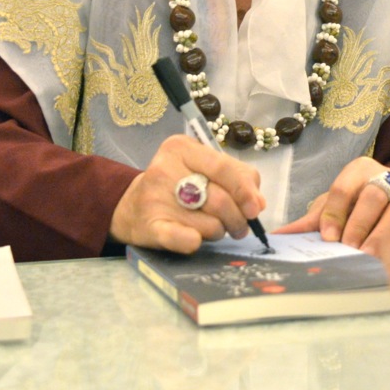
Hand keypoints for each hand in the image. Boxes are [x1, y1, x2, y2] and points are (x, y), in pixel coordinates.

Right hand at [110, 135, 263, 253]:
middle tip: (238, 226)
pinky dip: (194, 242)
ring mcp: (154, 197)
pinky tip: (195, 240)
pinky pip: (182, 238)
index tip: (256, 209)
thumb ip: (236, 177)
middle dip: (236, 218)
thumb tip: (258, 203)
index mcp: (181, 148)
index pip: (223, 167)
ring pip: (210, 224)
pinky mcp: (149, 226)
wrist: (131, 207)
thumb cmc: (177, 185)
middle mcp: (165, 168)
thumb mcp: (204, 169)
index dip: (244, 190)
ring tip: (210, 227)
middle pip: (220, 199)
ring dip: (218, 231)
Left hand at [271, 156, 389, 252]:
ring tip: (369, 256)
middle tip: (349, 247)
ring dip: (382, 234)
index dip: (335, 213)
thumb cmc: (355, 205)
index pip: (343, 188)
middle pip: (372, 196)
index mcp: (358, 169)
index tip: (328, 237)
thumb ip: (309, 222)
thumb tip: (276, 237)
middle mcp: (384, 175)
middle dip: (359, 223)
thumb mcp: (332, 208)